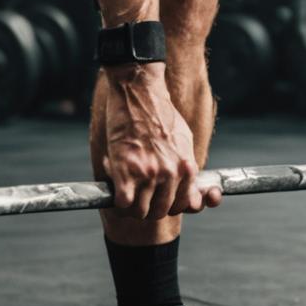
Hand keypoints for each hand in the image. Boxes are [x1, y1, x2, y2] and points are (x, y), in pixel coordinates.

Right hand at [101, 66, 223, 219]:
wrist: (140, 93)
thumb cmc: (161, 114)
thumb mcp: (184, 139)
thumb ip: (186, 166)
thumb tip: (189, 187)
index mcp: (187, 166)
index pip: (185, 205)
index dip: (171, 206)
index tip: (161, 200)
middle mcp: (171, 173)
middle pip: (160, 212)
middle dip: (149, 207)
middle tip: (139, 195)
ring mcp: (149, 174)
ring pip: (140, 212)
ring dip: (132, 206)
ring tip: (126, 193)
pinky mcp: (127, 171)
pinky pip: (123, 204)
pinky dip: (118, 202)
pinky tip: (116, 190)